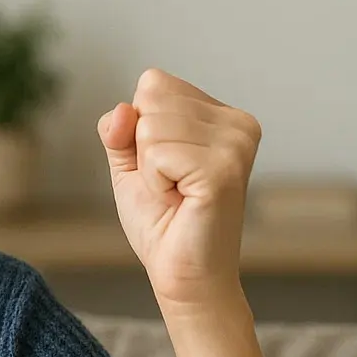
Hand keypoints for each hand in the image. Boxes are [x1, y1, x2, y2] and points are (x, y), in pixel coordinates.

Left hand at [98, 68, 260, 311]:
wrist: (181, 272)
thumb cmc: (161, 221)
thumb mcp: (129, 164)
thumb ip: (119, 129)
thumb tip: (123, 110)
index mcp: (220, 114)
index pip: (153, 83)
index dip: (138, 130)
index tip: (164, 167)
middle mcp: (237, 123)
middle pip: (150, 99)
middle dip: (142, 149)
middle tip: (169, 185)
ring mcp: (236, 144)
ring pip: (150, 126)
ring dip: (149, 169)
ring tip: (176, 193)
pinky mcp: (224, 169)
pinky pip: (157, 154)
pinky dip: (154, 182)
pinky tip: (180, 200)